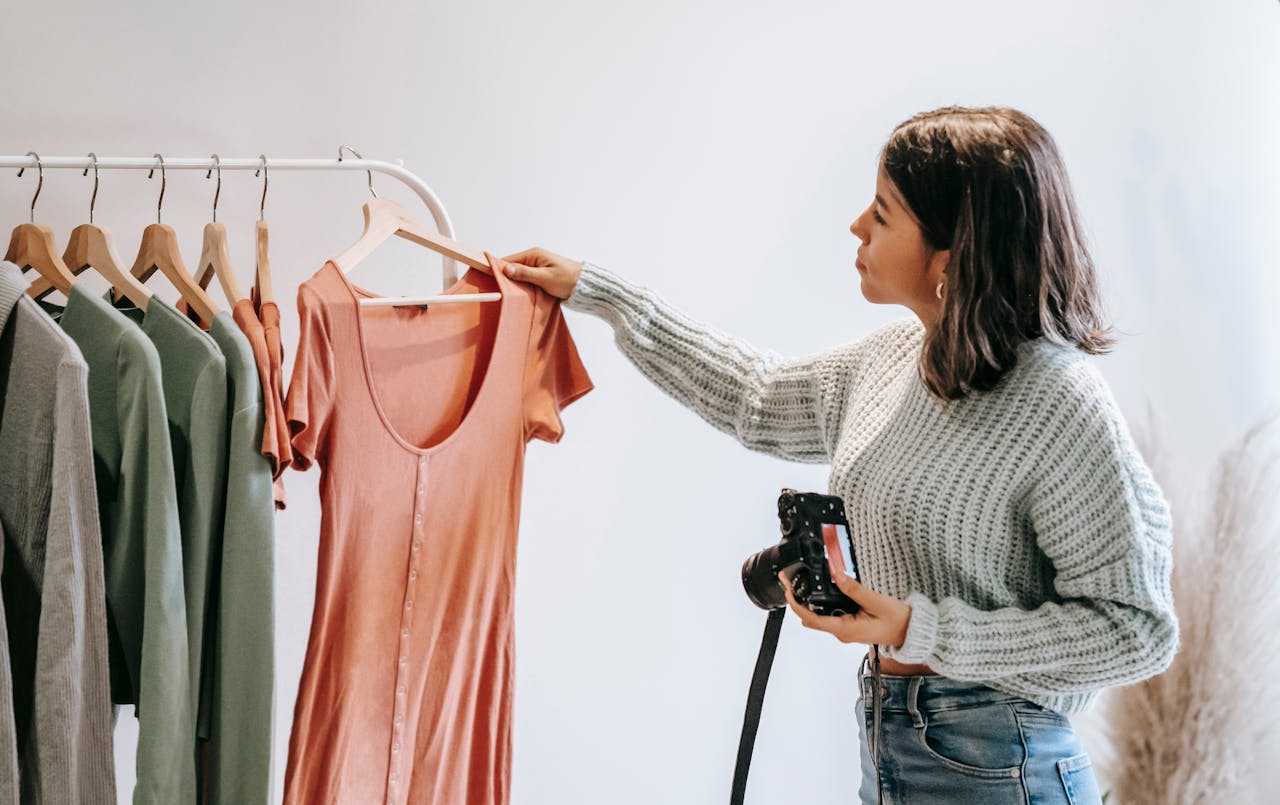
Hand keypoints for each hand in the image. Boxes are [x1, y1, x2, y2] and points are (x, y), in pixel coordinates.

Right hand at [497, 247, 583, 299]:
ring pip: (519, 277)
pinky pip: (527, 282)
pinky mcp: (540, 277)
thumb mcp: (545, 277)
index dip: (499, 270)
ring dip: (516, 286)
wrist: (586, 286)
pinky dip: (524, 288)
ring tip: (509, 295)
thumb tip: (505, 268)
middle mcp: (534, 259)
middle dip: (507, 280)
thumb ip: (525, 273)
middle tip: (499, 292)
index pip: (508, 260)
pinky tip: (521, 296)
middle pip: (512, 269)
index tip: (489, 281)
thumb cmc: (568, 280)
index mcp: (534, 254)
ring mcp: (537, 268)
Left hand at [778, 570, 911, 647]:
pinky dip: (821, 604)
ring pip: (819, 617)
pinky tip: (821, 591)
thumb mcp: (877, 602)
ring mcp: (845, 629)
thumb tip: (837, 576)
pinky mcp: (850, 625)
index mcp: (846, 629)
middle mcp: (842, 632)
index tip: (788, 590)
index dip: (797, 605)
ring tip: (801, 583)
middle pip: (811, 618)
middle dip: (798, 601)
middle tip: (790, 582)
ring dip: (808, 602)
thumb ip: (855, 590)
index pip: (812, 619)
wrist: (912, 632)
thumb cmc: (898, 621)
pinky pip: (830, 615)